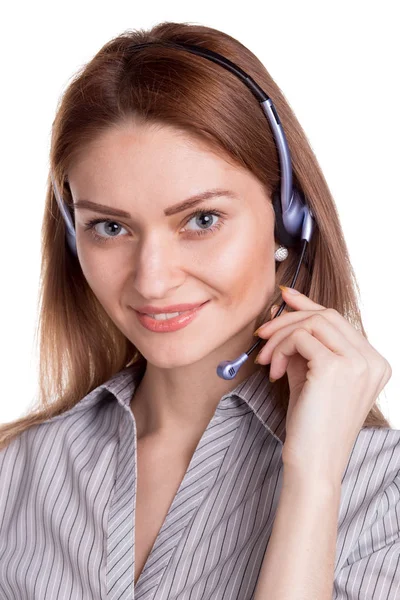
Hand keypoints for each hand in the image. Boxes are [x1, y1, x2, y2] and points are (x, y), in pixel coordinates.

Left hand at [254, 286, 391, 483]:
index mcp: (373, 362)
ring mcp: (358, 363)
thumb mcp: (312, 378)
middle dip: (288, 319)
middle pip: (325, 315)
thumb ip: (306, 346)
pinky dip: (280, 349)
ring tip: (267, 360)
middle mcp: (372, 360)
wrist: (314, 463)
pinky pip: (300, 338)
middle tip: (263, 334)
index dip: (308, 304)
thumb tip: (287, 311)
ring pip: (312, 322)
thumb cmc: (312, 426)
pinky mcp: (335, 367)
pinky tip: (274, 371)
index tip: (285, 298)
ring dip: (280, 336)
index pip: (337, 320)